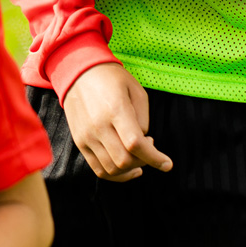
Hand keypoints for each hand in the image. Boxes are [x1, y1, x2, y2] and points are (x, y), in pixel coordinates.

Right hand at [62, 63, 171, 181]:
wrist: (78, 72)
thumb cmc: (111, 79)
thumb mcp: (136, 90)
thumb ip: (143, 119)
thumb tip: (143, 142)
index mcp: (115, 110)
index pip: (135, 144)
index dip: (154, 158)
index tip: (167, 164)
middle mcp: (98, 126)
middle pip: (124, 160)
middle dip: (144, 162)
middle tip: (150, 148)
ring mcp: (86, 136)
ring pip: (112, 169)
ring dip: (130, 169)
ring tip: (138, 157)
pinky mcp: (80, 141)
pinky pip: (98, 169)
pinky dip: (115, 174)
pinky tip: (126, 168)